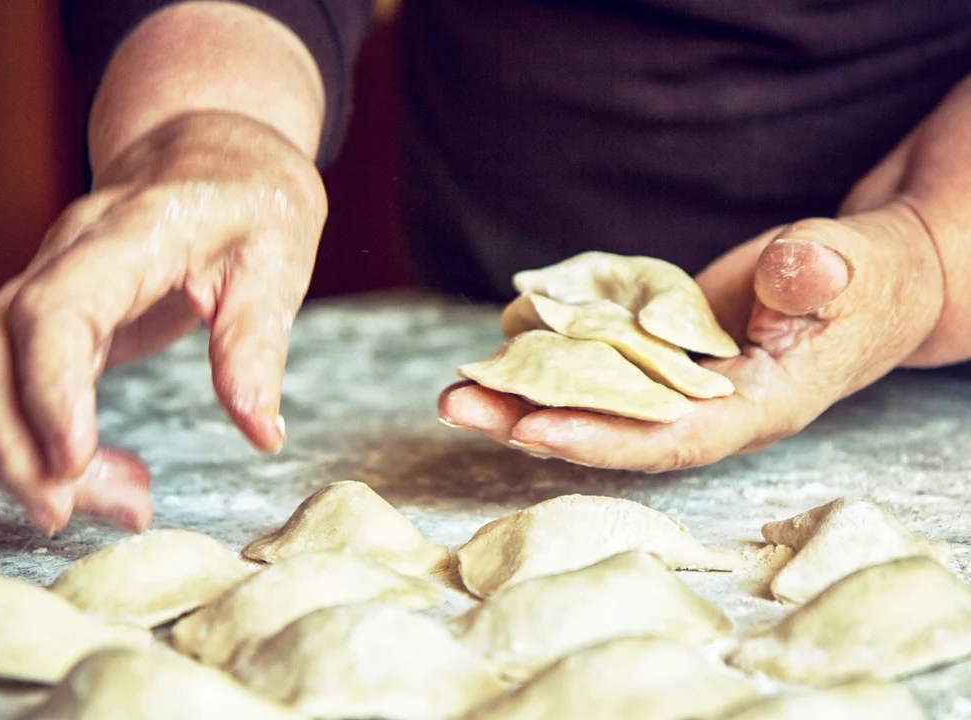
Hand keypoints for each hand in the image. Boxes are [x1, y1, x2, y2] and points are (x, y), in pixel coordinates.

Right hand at [0, 111, 325, 532]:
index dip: (50, 389)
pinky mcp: (62, 309)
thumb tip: (261, 435)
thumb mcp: (280, 258)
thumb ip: (258, 341)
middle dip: (16, 443)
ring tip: (99, 508)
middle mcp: (71, 254)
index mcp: (131, 234)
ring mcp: (56, 279)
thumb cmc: (255, 199)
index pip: (56, 309)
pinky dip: (42, 433)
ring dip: (20, 449)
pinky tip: (95, 474)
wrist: (220, 151)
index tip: (73, 462)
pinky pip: (22, 374)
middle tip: (74, 514)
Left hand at [438, 202, 943, 470]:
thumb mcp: (850, 270)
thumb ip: (818, 275)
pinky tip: (500, 348)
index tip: (535, 429)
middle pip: (611, 431)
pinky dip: (550, 361)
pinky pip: (598, 366)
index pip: (672, 440)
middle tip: (457, 404)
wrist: (854, 282)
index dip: (604, 437)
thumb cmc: (862, 278)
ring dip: (523, 399)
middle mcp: (705, 411)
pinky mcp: (658, 356)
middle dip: (534, 424)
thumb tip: (789, 268)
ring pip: (593, 402)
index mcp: (754, 409)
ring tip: (456, 389)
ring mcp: (676, 387)